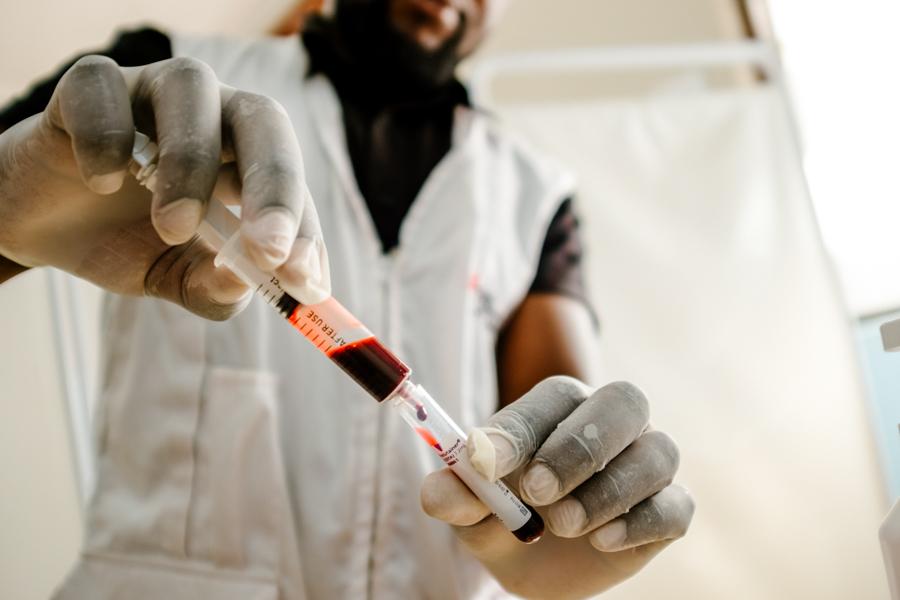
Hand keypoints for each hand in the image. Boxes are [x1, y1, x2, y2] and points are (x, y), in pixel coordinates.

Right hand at [0, 55, 327, 317]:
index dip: (303, 231)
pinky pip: (105, 90)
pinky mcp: (90, 86)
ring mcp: (152, 90)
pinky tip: (100, 184)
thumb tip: (242, 285)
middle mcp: (212, 113)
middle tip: (269, 250)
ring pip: (191, 89)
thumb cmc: (126, 241)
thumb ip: (212, 288)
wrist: (42, 226)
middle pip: (263, 119)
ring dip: (190, 163)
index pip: (292, 185)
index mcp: (246, 158)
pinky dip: (108, 138)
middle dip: (275, 186)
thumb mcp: (174, 277)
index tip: (302, 280)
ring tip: (172, 228)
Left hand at [420, 377, 693, 598]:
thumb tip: (437, 493)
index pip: (550, 399)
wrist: (537, 565)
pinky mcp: (669, 507)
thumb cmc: (503, 516)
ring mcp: (647, 461)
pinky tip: (603, 541)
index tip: (483, 465)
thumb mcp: (471, 511)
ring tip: (562, 525)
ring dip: (607, 491)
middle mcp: (611, 421)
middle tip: (537, 492)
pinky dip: (642, 522)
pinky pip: (675, 505)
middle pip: (623, 401)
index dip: (518, 430)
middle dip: (580, 446)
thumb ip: (458, 496)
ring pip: (655, 453)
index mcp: (559, 407)